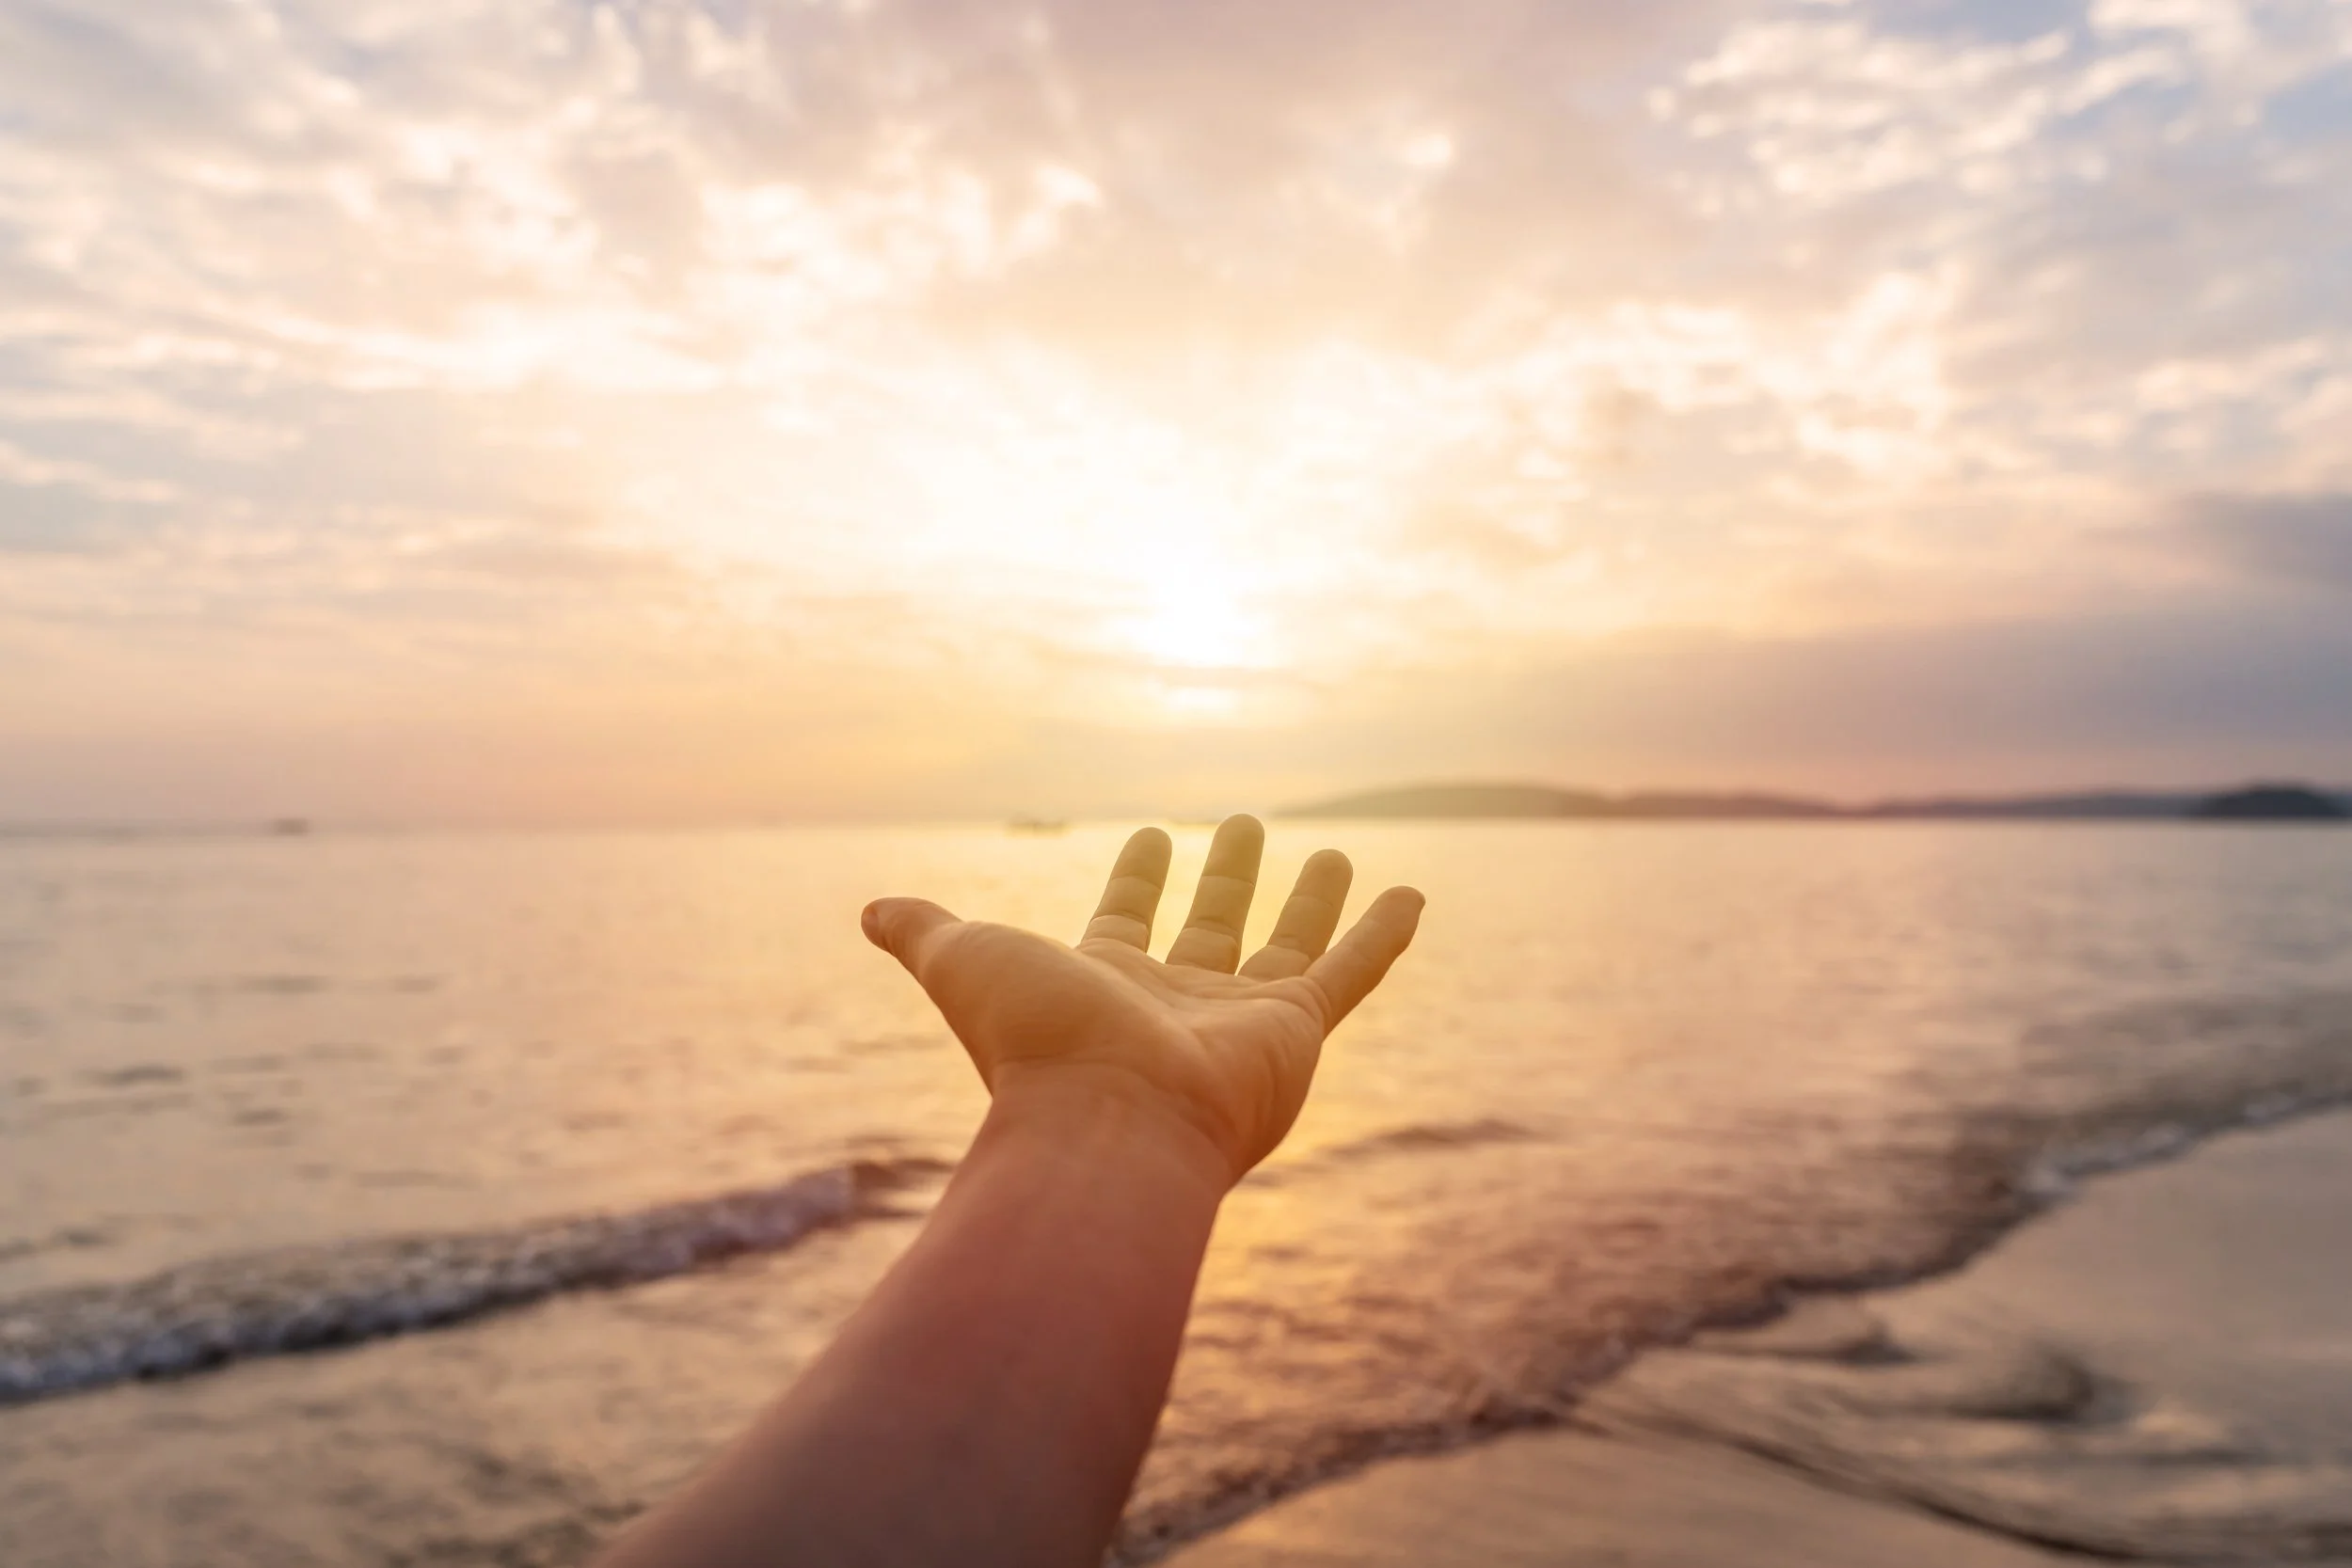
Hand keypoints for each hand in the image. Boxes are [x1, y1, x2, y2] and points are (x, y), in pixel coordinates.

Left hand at [862, 815, 1423, 1184]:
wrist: (1104, 1125)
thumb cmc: (1031, 1046)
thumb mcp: (965, 964)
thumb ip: (927, 932)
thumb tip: (871, 911)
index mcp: (1105, 986)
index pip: (1126, 918)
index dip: (1137, 876)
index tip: (1152, 835)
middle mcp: (1176, 1005)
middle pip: (1210, 929)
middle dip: (1227, 879)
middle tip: (1246, 822)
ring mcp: (1241, 1022)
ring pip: (1285, 948)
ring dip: (1308, 901)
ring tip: (1334, 850)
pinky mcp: (1297, 1034)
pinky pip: (1350, 975)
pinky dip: (1382, 935)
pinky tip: (1413, 894)